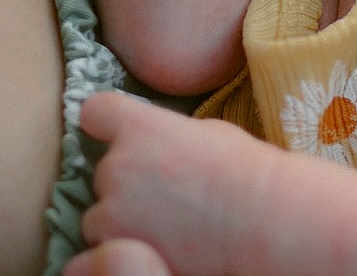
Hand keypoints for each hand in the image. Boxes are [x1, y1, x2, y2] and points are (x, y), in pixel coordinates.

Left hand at [70, 92, 267, 275]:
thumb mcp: (207, 132)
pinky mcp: (114, 247)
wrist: (259, 215)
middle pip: (106, 168)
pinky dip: (128, 245)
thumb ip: (169, 136)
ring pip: (101, 213)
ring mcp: (111, 209)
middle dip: (129, 180)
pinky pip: (106, 245)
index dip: (106, 121)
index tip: (116, 130)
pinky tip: (165, 242)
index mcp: (141, 126)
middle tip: (169, 191)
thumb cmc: (243, 168)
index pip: (97, 111)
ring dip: (124, 217)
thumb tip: (159, 148)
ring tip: (169, 221)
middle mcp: (117, 163)